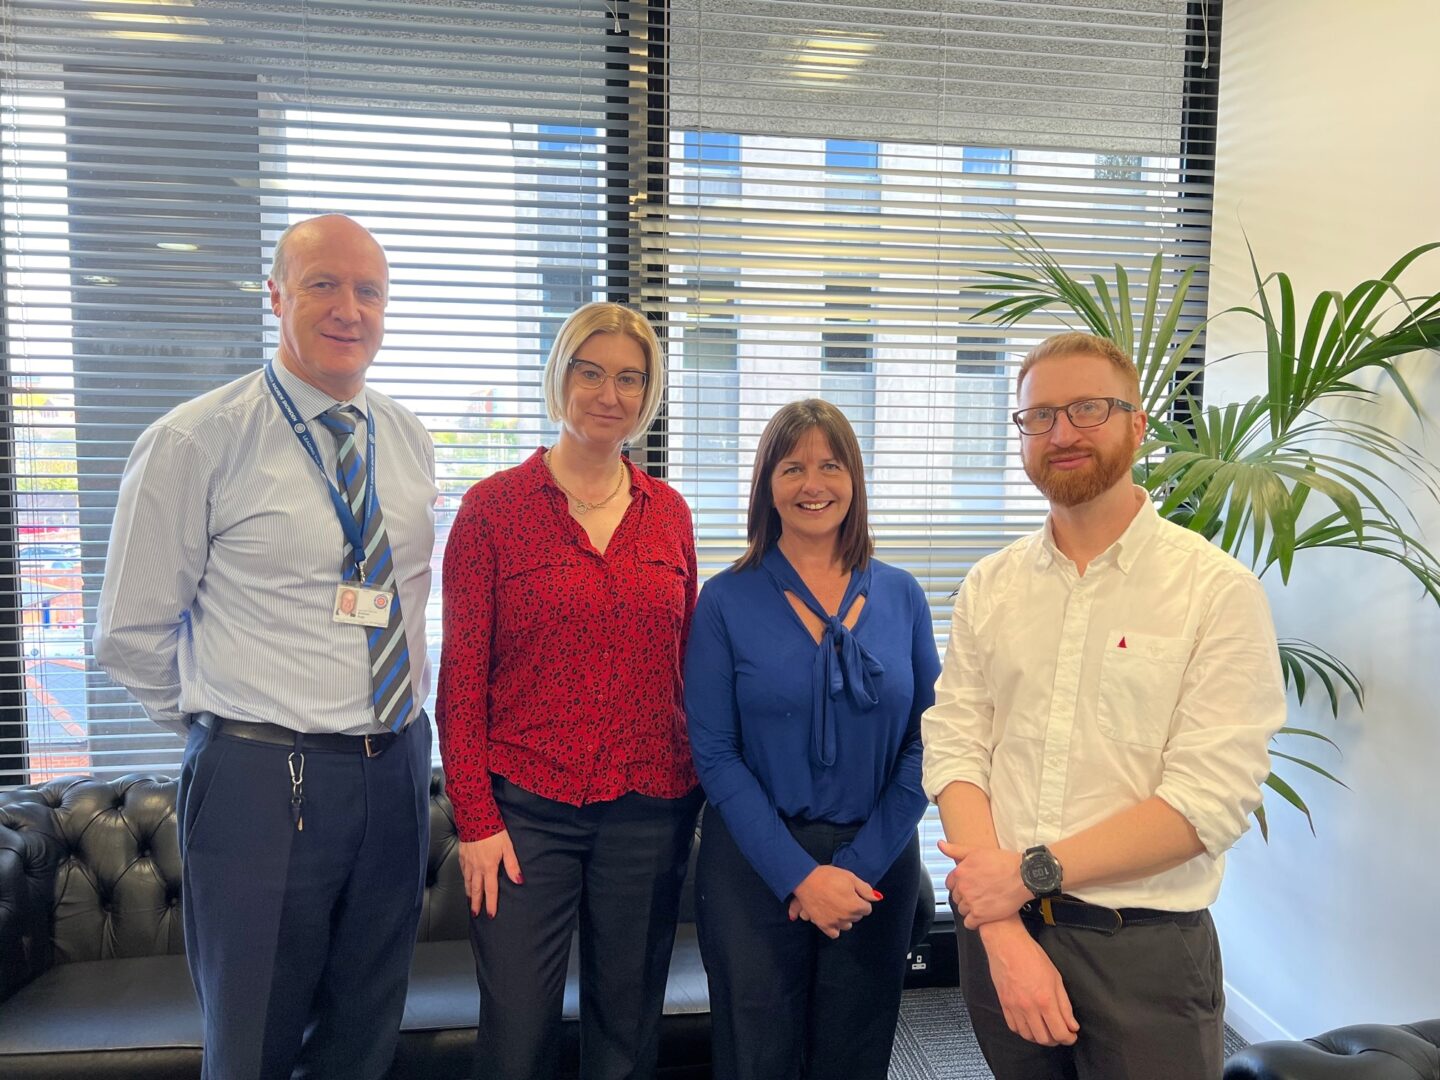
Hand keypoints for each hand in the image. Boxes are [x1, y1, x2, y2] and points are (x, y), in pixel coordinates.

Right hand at [457, 829, 522, 918]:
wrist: (475, 817)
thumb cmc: (493, 831)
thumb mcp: (507, 847)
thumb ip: (513, 865)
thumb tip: (519, 881)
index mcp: (489, 867)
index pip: (490, 890)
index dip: (491, 904)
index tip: (491, 915)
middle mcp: (476, 867)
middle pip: (476, 890)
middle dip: (476, 903)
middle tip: (476, 914)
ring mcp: (467, 862)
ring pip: (467, 882)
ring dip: (469, 893)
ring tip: (470, 901)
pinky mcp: (462, 855)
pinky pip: (462, 872)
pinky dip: (464, 880)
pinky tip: (466, 881)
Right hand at [790, 865, 879, 938]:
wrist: (806, 879)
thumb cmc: (829, 876)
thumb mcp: (850, 877)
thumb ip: (865, 889)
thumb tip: (877, 898)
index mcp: (855, 905)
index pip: (867, 908)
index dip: (861, 900)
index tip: (853, 894)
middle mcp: (847, 917)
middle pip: (857, 916)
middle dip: (853, 908)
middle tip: (843, 897)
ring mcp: (835, 922)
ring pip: (847, 925)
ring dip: (845, 918)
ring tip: (837, 906)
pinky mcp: (823, 925)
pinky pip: (835, 934)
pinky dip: (835, 927)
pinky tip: (832, 918)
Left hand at [939, 840, 1029, 928]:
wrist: (1023, 877)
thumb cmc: (1004, 863)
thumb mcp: (977, 851)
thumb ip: (956, 850)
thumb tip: (940, 845)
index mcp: (960, 872)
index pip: (950, 883)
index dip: (960, 884)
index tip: (970, 885)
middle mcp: (963, 888)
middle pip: (956, 897)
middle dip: (965, 896)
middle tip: (980, 894)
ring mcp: (971, 902)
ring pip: (962, 910)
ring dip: (970, 909)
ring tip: (984, 903)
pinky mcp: (980, 915)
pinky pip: (969, 923)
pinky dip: (974, 921)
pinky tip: (983, 916)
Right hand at [979, 918, 1078, 1046]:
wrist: (1007, 945)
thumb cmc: (1033, 956)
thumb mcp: (1056, 978)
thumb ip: (1065, 1005)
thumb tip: (1072, 1026)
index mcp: (1045, 1000)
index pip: (1060, 1032)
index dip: (1069, 1038)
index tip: (1072, 1035)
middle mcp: (1029, 1008)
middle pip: (1044, 1039)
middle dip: (1056, 1039)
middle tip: (1060, 1032)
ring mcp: (1014, 1007)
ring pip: (1028, 1036)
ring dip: (1039, 1037)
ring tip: (1045, 1029)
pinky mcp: (1003, 1004)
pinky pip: (1014, 1027)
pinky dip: (1024, 1031)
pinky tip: (1030, 1024)